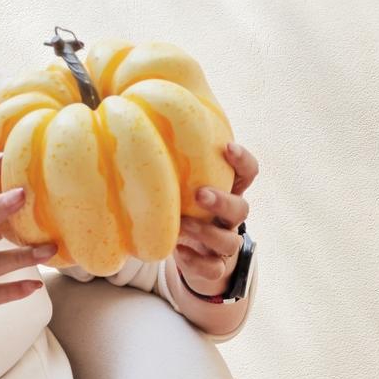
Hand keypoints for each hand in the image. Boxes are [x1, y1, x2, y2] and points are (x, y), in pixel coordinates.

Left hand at [174, 140, 258, 298]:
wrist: (195, 257)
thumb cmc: (185, 208)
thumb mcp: (184, 184)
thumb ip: (173, 160)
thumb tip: (129, 110)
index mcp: (228, 191)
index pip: (248, 173)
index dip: (242, 160)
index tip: (226, 146)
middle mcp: (231, 218)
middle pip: (242, 208)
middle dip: (222, 200)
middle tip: (199, 193)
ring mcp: (225, 244)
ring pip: (228, 241)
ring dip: (205, 232)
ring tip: (181, 226)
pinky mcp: (215, 268)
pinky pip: (213, 268)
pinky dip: (196, 261)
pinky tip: (178, 252)